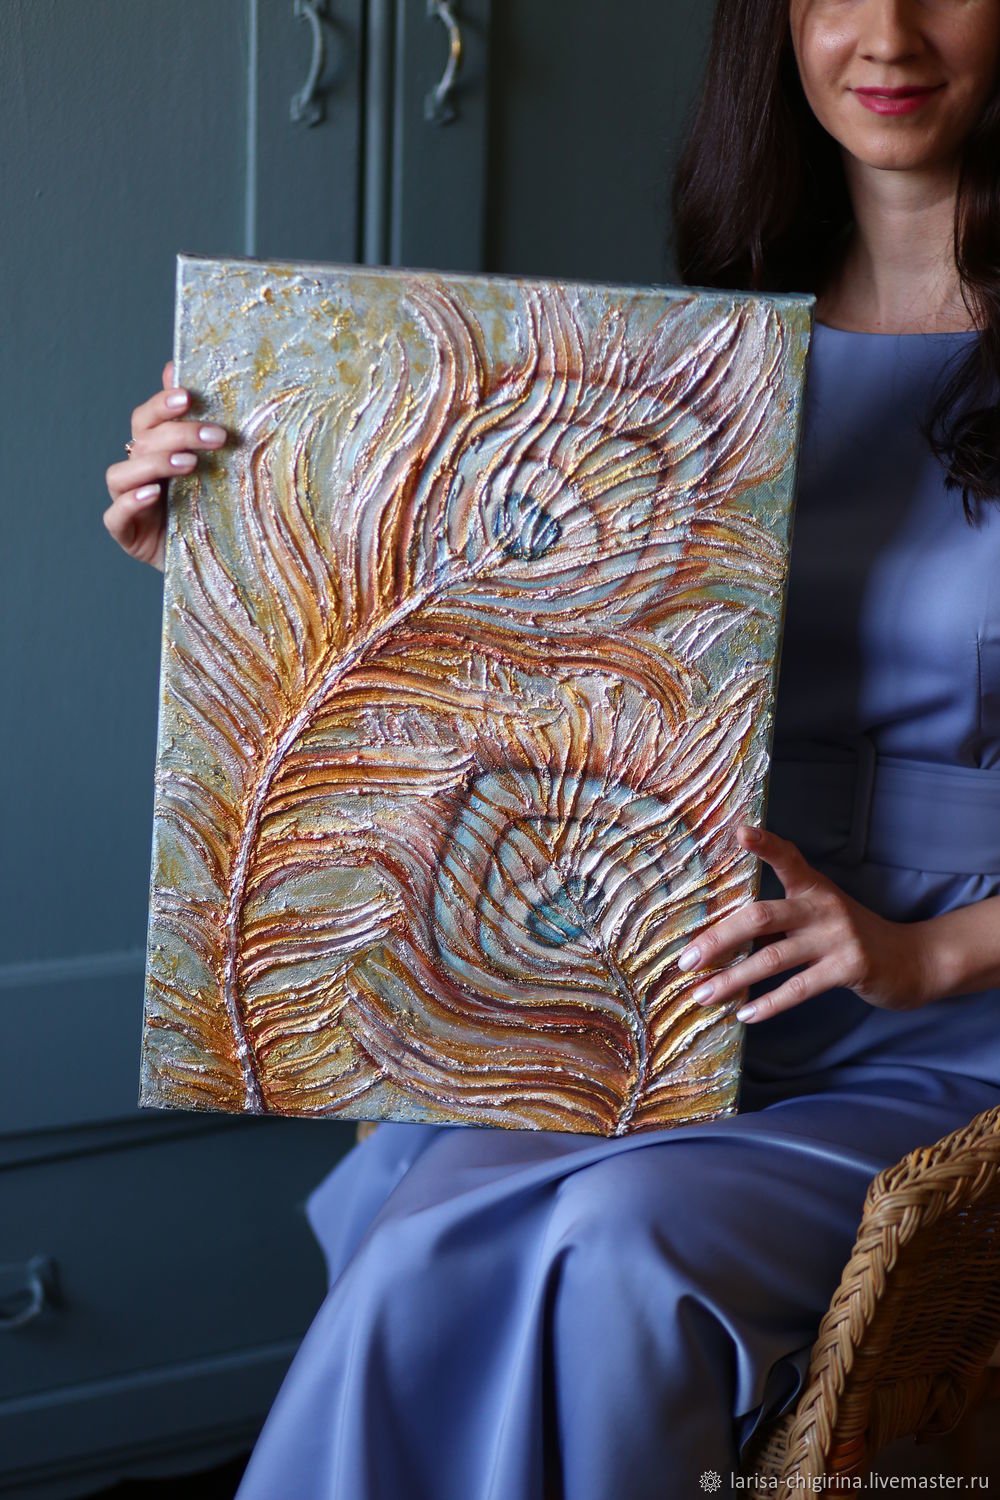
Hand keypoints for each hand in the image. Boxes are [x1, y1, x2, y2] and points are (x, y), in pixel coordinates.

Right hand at [103, 359, 228, 570]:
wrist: (213, 561)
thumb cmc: (212, 509)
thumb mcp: (218, 468)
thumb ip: (202, 425)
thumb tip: (181, 370)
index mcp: (154, 450)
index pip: (148, 418)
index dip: (162, 404)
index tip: (188, 396)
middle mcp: (136, 471)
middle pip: (142, 441)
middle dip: (178, 434)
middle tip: (216, 436)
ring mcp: (126, 501)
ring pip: (122, 474)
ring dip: (155, 463)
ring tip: (189, 464)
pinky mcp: (126, 533)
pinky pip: (116, 514)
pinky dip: (131, 502)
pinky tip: (153, 494)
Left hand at [678, 824, 935, 1023]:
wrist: (912, 960)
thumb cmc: (848, 935)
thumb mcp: (819, 912)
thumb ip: (780, 914)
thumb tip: (720, 936)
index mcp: (812, 886)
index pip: (787, 857)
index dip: (764, 845)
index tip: (739, 832)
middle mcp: (822, 906)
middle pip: (759, 916)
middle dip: (718, 939)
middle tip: (686, 960)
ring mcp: (837, 936)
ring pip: (772, 958)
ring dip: (733, 979)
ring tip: (703, 995)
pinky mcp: (849, 967)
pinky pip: (799, 987)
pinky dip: (769, 1003)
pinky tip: (745, 1013)